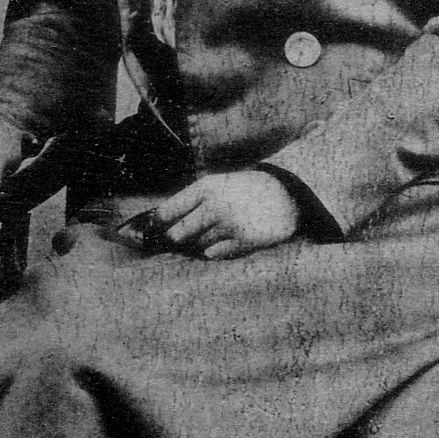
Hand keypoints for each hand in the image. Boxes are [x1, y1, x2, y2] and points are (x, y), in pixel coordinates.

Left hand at [129, 170, 301, 259]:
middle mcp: (214, 206)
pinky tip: (224, 241)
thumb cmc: (247, 189)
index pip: (168, 210)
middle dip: (176, 239)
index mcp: (205, 188)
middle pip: (178, 234)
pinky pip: (216, 254)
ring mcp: (228, 226)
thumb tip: (164, 221)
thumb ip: (194, 200)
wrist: (287, 194)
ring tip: (212, 234)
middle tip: (176, 239)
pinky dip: (215, 251)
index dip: (155, 224)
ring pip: (197, 245)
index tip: (151, 231)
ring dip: (198, 244)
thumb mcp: (219, 184)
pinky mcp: (242, 241)